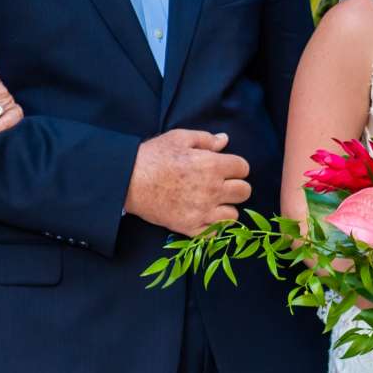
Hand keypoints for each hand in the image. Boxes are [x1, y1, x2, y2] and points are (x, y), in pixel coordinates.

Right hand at [126, 129, 251, 235]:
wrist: (127, 181)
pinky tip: (204, 217)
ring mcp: (202, 211)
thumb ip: (205, 139)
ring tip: (212, 202)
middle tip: (221, 185)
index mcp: (212, 165)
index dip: (235, 166)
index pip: (243, 168)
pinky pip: (215, 233)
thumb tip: (224, 140)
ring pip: (233, 215)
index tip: (225, 168)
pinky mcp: (190, 228)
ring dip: (226, 208)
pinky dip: (213, 226)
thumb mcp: (179, 138)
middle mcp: (212, 190)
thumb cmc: (153, 157)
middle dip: (236, 186)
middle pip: (244, 192)